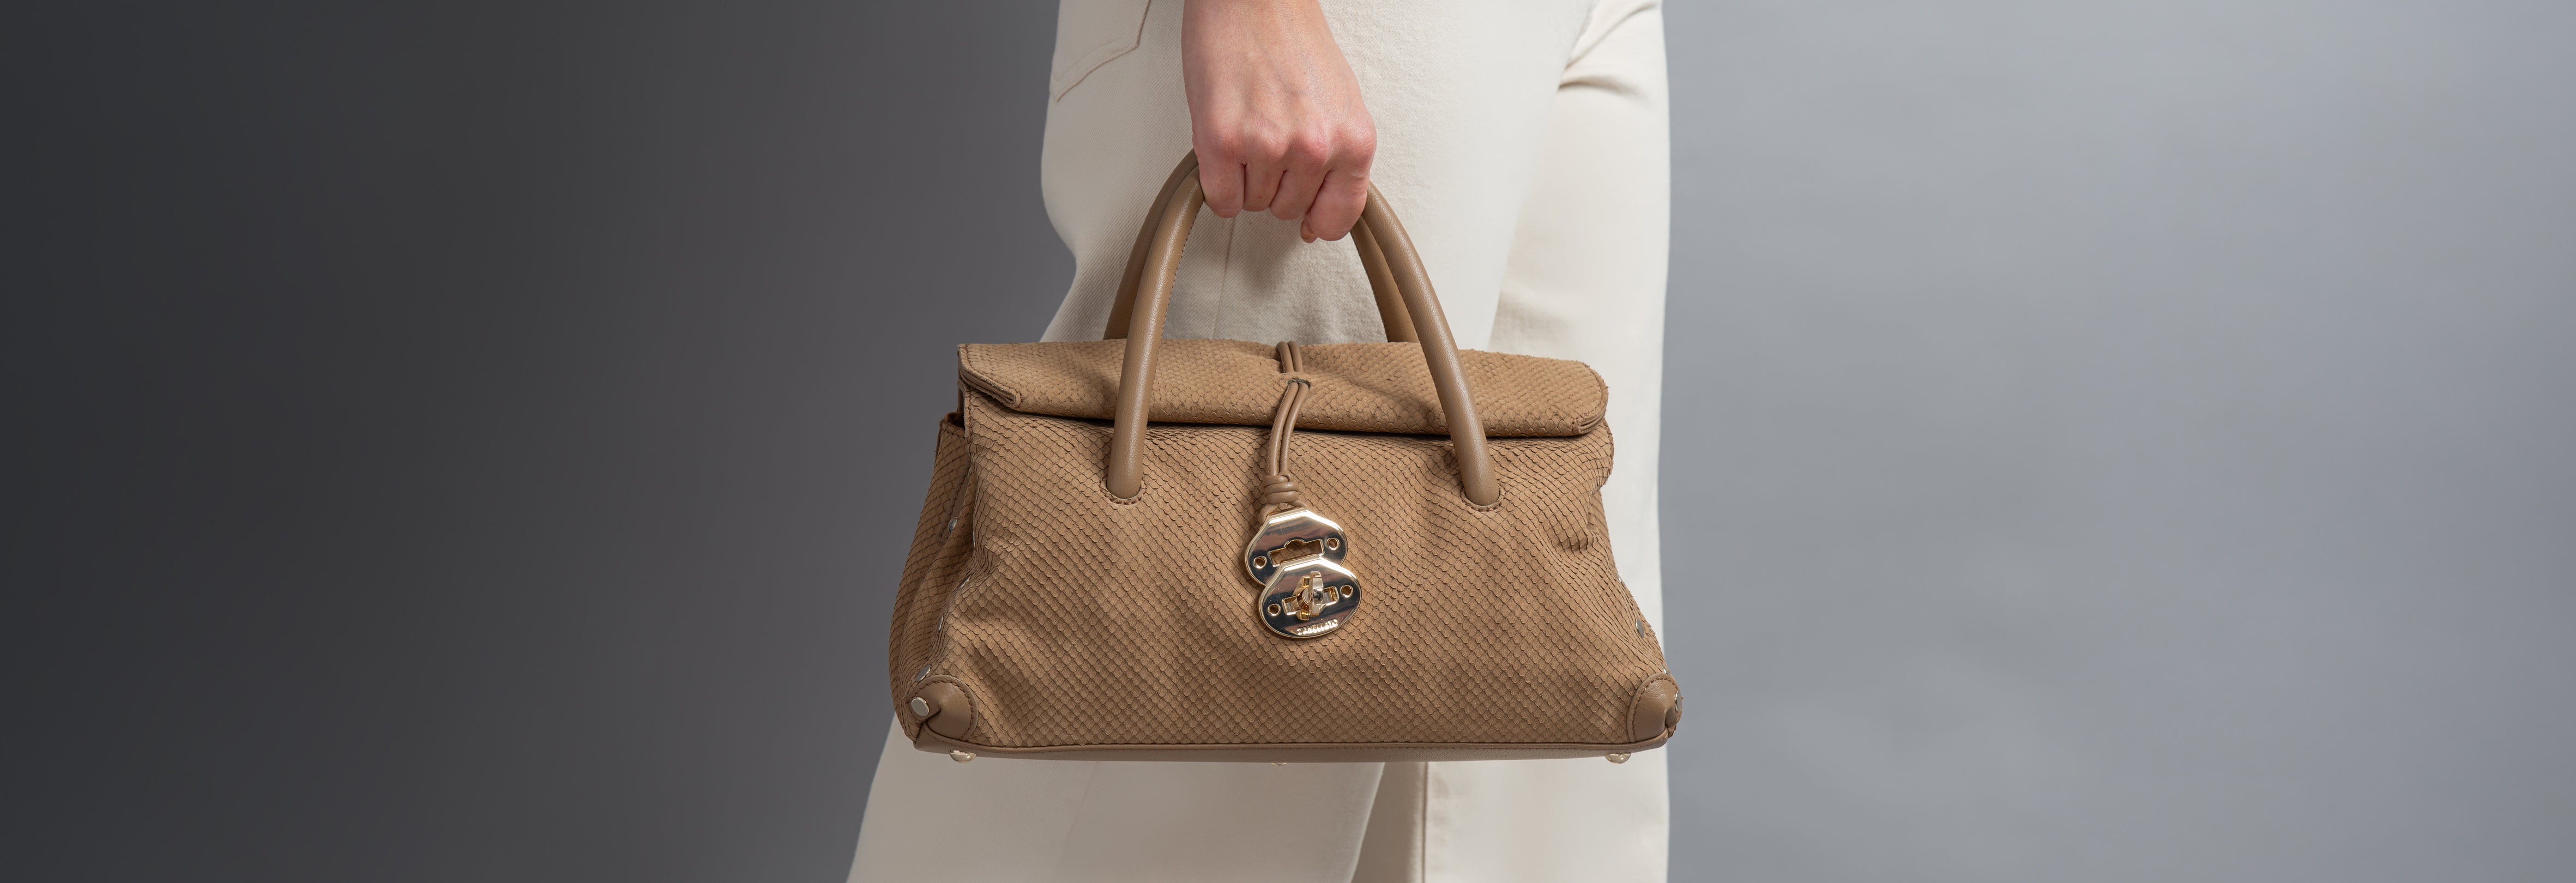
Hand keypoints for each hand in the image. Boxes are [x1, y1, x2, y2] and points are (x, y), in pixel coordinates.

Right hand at [1182, 0, 1375, 241]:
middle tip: (1269, 137)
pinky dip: (1217, 182)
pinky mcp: (1221, 141)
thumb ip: (1337, 160)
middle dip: (1276, 183)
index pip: (1340, 216)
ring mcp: (1268, 146)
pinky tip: (1224, 146)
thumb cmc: (1290, 38)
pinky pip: (1220, 198)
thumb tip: (1321, 217)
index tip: (1308, 215)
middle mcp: (1315, 146)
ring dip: (1245, 176)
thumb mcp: (1338, 103)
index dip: (1318, 218)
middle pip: (1288, 210)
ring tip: (1248, 126)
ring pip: (1252, 203)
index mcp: (1353, 139)